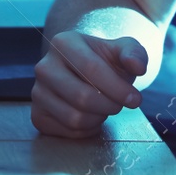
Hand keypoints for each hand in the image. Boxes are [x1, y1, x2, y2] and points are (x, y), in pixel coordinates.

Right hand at [31, 31, 147, 138]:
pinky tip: (92, 116)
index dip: (118, 88)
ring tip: (105, 106)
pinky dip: (87, 129)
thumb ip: (135, 54)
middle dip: (110, 105)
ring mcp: (37, 92)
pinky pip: (67, 132)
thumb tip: (138, 66)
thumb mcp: (124, 50)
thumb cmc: (107, 61)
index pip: (91, 69)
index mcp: (63, 43)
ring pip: (74, 118)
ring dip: (99, 118)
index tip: (136, 99)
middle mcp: (44, 67)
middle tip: (121, 104)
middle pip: (82, 97)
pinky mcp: (38, 115)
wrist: (87, 72)